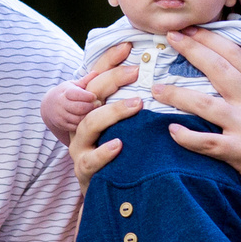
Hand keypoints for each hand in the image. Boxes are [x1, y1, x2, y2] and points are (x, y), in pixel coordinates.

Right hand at [40, 81, 97, 141]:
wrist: (48, 106)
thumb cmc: (65, 93)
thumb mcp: (72, 85)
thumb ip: (84, 80)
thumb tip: (96, 72)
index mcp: (64, 92)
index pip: (76, 94)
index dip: (87, 96)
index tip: (95, 96)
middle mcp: (61, 104)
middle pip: (79, 108)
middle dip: (90, 107)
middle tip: (99, 104)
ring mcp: (60, 115)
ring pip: (77, 119)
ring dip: (88, 116)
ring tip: (96, 112)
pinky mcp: (62, 125)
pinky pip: (75, 127)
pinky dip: (83, 124)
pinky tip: (89, 119)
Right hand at [68, 47, 139, 185]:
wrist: (111, 195)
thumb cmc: (124, 155)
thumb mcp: (129, 126)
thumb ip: (137, 103)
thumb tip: (160, 75)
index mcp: (90, 108)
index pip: (95, 77)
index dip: (109, 61)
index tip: (129, 46)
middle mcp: (81, 123)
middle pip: (90, 95)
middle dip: (112, 80)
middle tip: (137, 71)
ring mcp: (80, 146)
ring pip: (90, 124)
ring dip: (113, 112)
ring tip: (136, 105)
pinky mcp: (84, 170)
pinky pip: (91, 160)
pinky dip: (104, 152)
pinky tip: (119, 145)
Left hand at [154, 29, 240, 198]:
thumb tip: (217, 62)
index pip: (235, 55)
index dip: (211, 38)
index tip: (189, 28)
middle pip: (219, 70)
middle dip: (192, 50)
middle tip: (170, 38)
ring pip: (206, 105)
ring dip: (178, 95)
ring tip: (157, 89)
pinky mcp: (240, 152)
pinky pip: (207, 142)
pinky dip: (186, 136)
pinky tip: (171, 130)